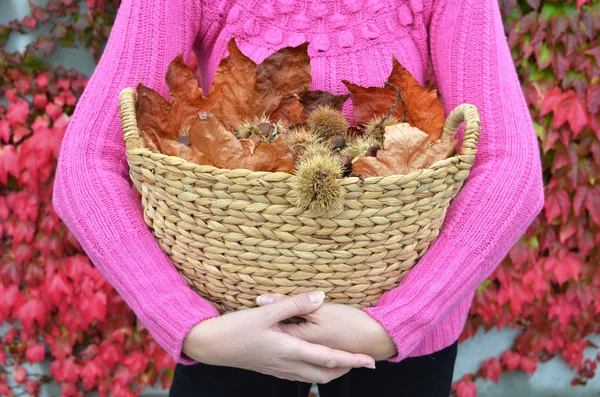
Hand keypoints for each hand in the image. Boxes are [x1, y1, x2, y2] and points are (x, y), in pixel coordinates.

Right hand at [182, 292, 375, 383]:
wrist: (211, 346)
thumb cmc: (236, 329)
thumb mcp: (265, 311)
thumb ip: (294, 304)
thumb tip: (320, 296)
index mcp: (290, 350)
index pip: (328, 359)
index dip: (351, 360)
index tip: (369, 361)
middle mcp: (287, 364)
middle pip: (324, 374)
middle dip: (344, 370)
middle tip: (359, 361)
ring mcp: (278, 369)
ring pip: (312, 377)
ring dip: (330, 371)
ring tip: (342, 360)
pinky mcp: (270, 368)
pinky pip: (299, 375)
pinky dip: (314, 370)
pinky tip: (311, 359)